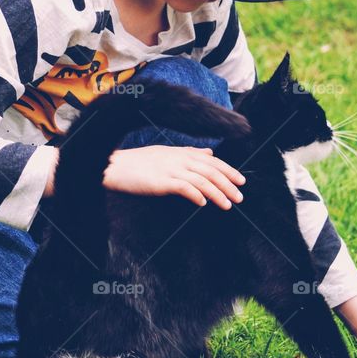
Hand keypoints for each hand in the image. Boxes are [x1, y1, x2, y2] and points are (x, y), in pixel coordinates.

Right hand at [102, 145, 244, 208]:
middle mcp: (179, 159)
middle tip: (240, 196)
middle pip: (211, 171)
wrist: (115, 166)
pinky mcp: (161, 181)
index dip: (229, 170)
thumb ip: (189, 153)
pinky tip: (203, 204)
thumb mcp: (166, 153)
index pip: (212, 161)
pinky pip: (184, 187)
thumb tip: (209, 152)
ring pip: (202, 180)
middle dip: (228, 184)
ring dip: (217, 193)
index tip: (241, 181)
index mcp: (182, 152)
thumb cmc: (139, 162)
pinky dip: (196, 195)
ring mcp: (171, 170)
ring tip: (228, 205)